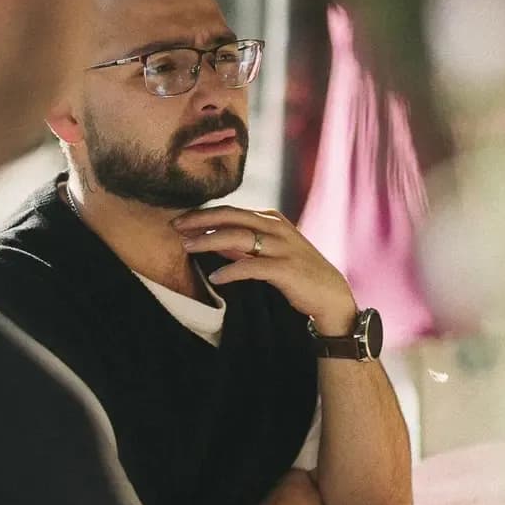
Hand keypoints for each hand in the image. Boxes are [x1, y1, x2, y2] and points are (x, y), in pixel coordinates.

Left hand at [172, 206, 356, 335]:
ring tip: (187, 247)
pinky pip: (252, 267)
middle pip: (231, 216)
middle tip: (175, 226)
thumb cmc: (297, 271)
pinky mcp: (285, 269)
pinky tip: (215, 278)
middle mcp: (276, 228)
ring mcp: (281, 247)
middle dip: (201, 220)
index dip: (204, 214)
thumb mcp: (270, 251)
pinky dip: (231, 271)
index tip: (180, 220)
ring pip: (238, 237)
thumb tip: (215, 241)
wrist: (329, 294)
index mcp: (271, 219)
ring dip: (209, 241)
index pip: (231, 210)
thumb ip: (245, 245)